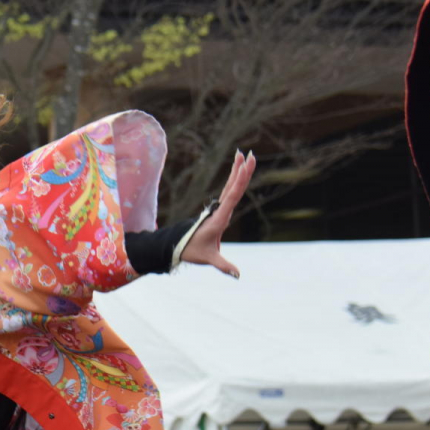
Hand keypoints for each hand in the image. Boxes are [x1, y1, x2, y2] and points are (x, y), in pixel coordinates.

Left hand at [180, 149, 256, 278]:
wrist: (179, 246)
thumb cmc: (193, 250)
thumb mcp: (209, 258)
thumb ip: (223, 265)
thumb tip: (238, 275)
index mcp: (219, 219)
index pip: (231, 196)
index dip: (239, 180)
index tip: (245, 165)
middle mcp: (219, 211)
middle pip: (232, 187)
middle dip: (241, 171)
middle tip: (250, 153)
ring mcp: (219, 210)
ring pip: (230, 186)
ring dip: (237, 171)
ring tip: (245, 154)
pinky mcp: (219, 211)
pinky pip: (228, 192)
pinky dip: (234, 180)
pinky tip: (238, 171)